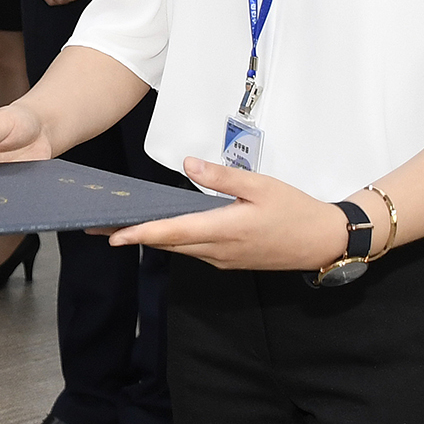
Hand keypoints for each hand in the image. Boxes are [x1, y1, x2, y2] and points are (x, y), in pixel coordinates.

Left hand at [107, 156, 350, 270]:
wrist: (322, 241)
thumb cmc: (295, 210)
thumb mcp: (260, 186)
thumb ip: (222, 176)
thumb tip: (188, 164)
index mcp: (224, 230)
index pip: (172, 233)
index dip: (141, 233)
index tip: (114, 235)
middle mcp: (218, 250)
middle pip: (169, 244)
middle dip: (135, 236)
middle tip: (101, 229)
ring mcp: (223, 258)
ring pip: (180, 249)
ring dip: (152, 239)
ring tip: (122, 228)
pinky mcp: (230, 259)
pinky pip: (194, 251)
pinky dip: (174, 241)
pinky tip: (163, 230)